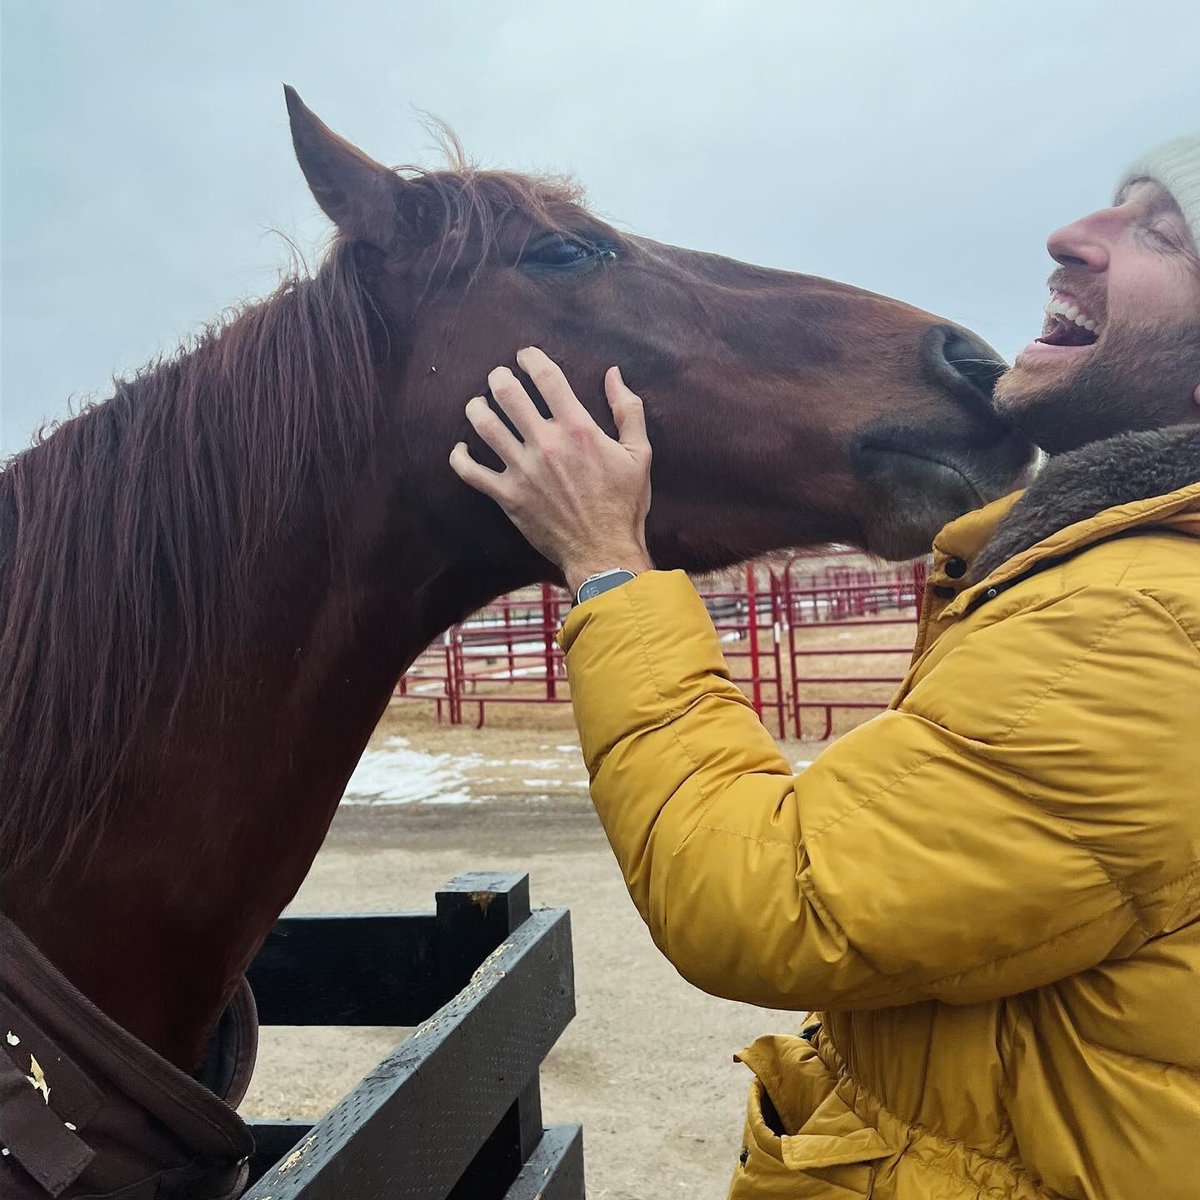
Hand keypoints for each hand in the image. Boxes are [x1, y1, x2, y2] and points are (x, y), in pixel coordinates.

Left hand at [449, 346, 653, 593]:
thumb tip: (614, 374)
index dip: (530, 358)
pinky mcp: (507, 496)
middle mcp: (546, 444)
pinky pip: (470, 472)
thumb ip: (628, 410)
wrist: (604, 552)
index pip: (546, 377)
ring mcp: (523, 470)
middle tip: (498, 377)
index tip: (524, 356)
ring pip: (484, 425)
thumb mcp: (640, 453)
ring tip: (478, 404)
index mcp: (578, 428)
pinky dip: (459, 456)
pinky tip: (461, 447)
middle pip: (508, 394)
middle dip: (499, 377)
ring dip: (476, 407)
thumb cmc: (624, 505)